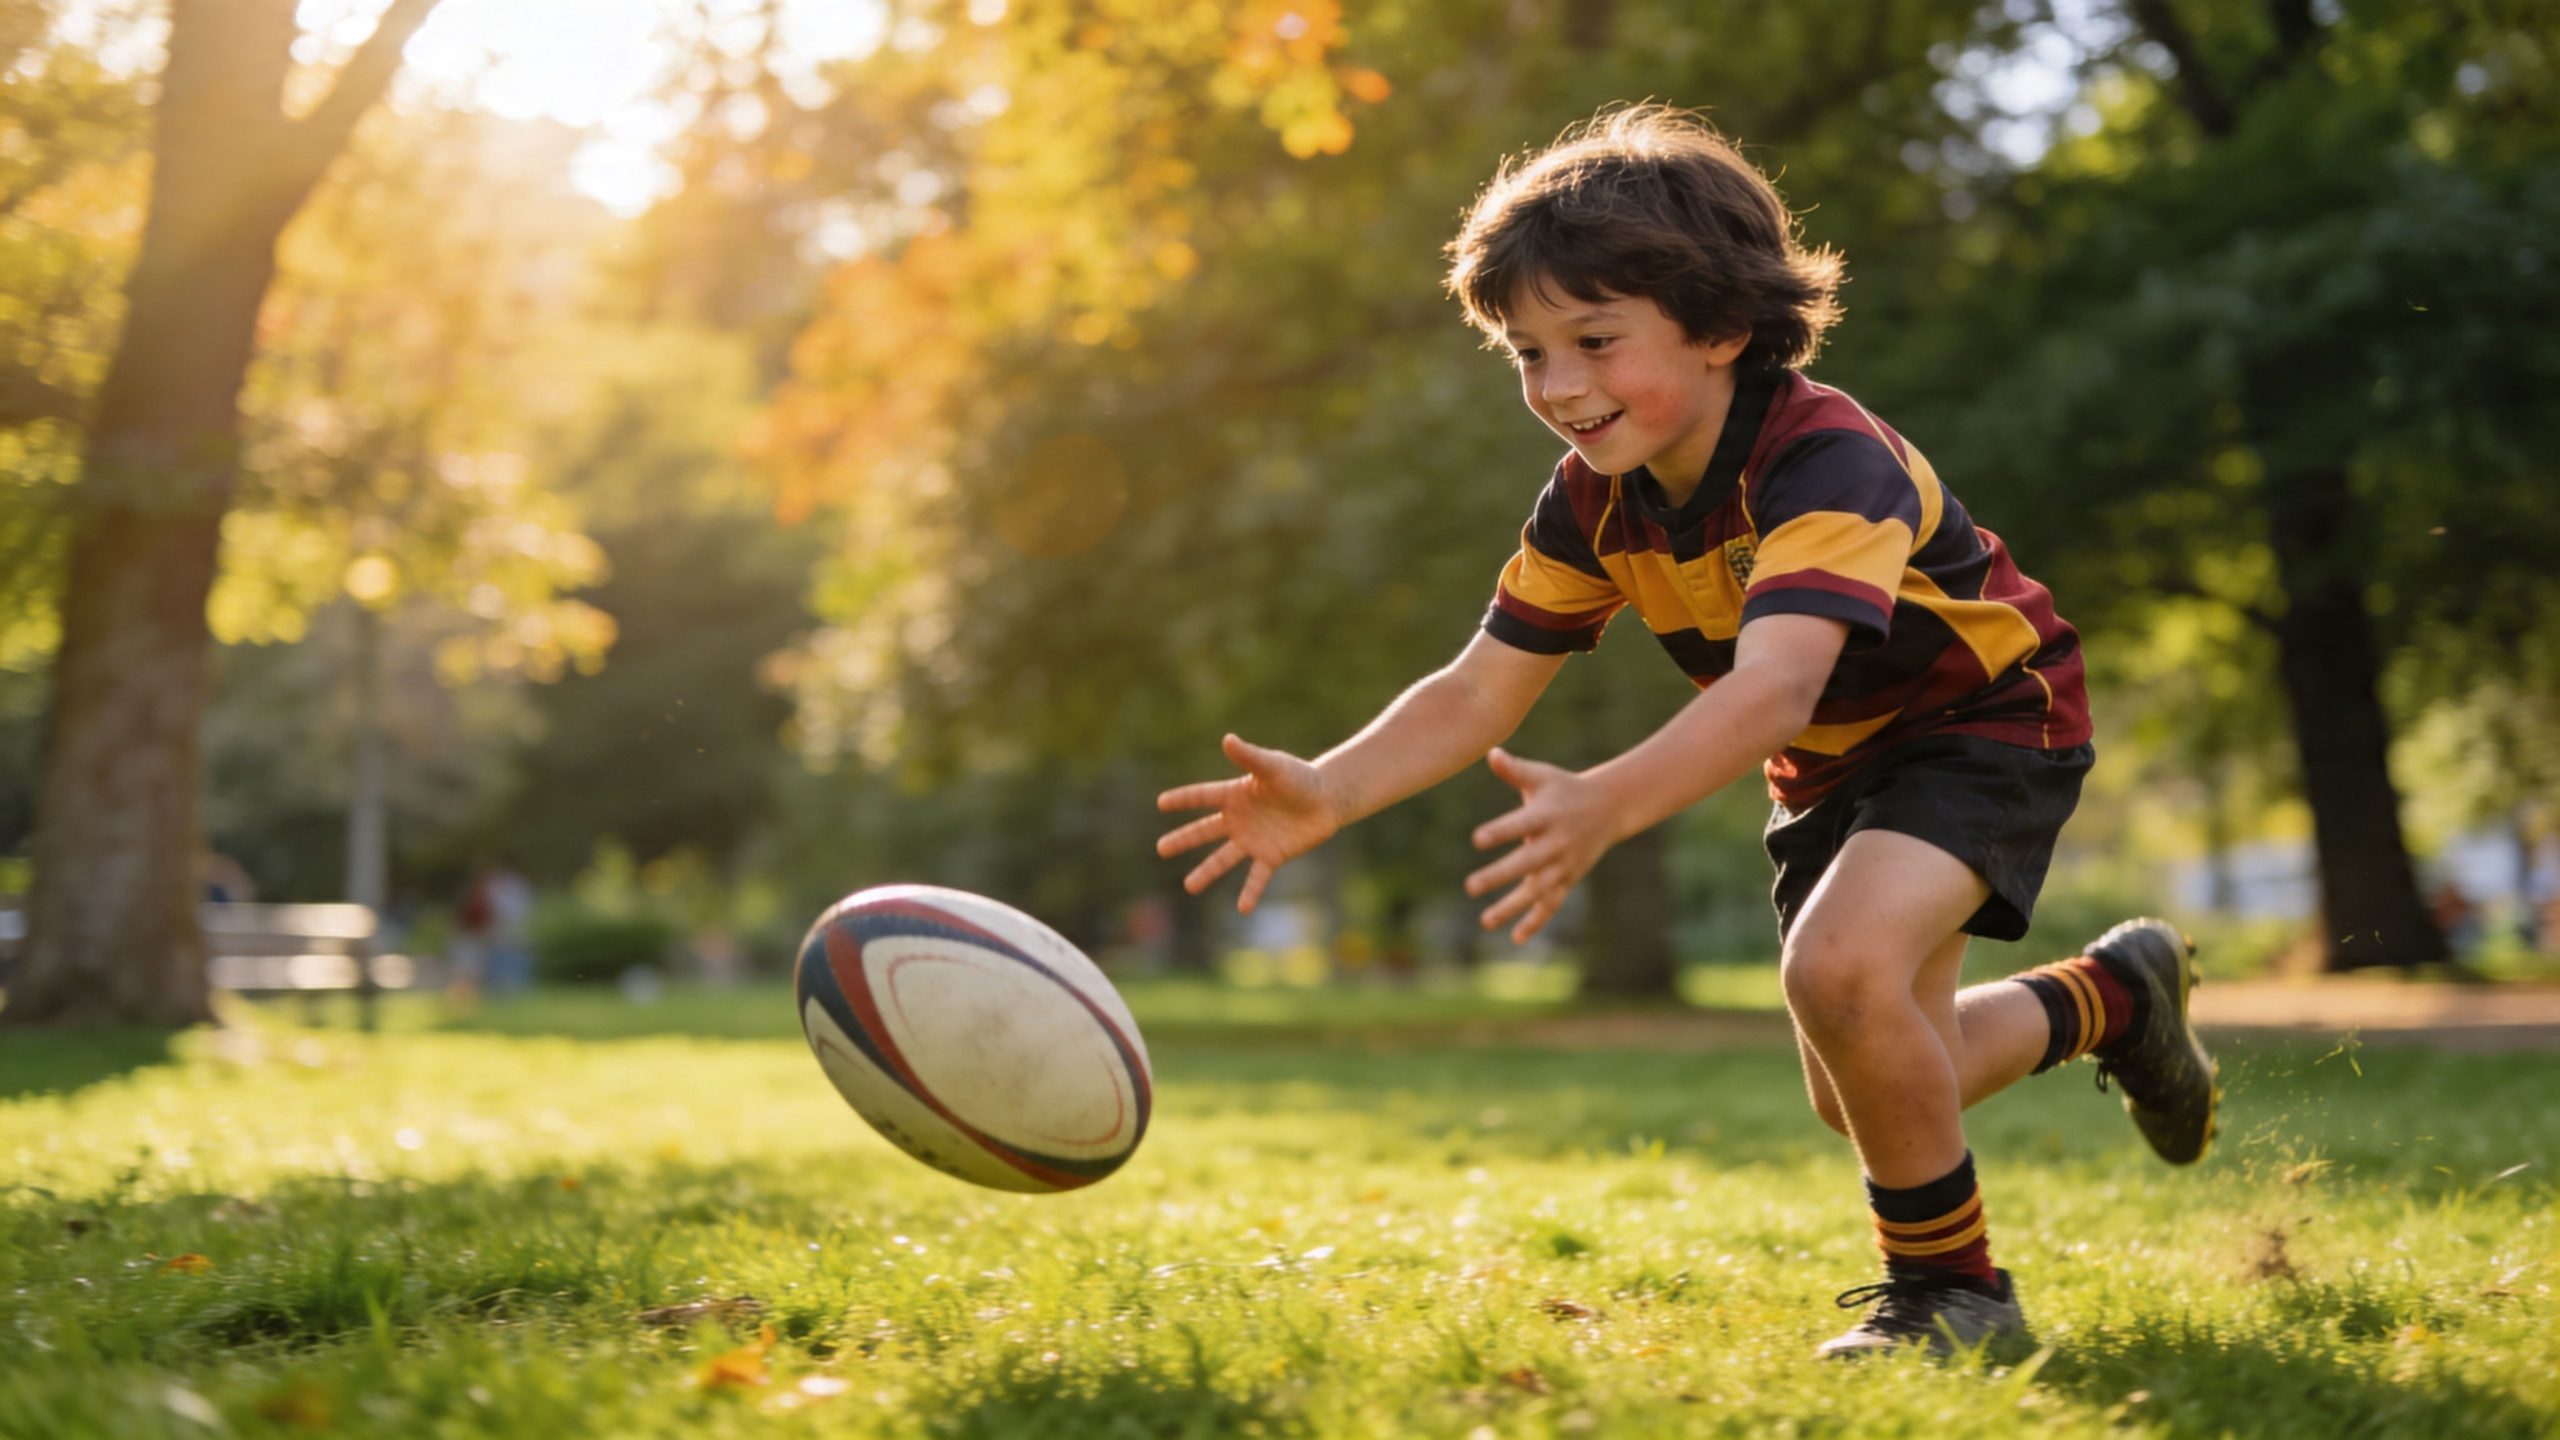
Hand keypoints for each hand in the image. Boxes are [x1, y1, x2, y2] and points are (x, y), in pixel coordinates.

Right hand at [1155, 734, 1341, 913]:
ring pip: (1224, 858)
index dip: (1183, 799)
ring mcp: (1253, 840)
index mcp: (1236, 795)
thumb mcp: (1273, 766)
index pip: (1204, 797)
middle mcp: (1239, 820)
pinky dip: (1250, 892)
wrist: (1327, 799)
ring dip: (1207, 872)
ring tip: (1189, 887)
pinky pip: (1257, 877)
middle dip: (1183, 840)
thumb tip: (1227, 739)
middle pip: (1205, 831)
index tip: (1161, 803)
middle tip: (1161, 849)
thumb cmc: (1300, 777)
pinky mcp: (1272, 856)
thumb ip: (1250, 757)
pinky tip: (1242, 908)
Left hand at [1466, 747, 1624, 942]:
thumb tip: (1490, 753)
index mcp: (1547, 815)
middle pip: (1527, 862)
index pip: (1521, 824)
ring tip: (1485, 921)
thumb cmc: (1564, 788)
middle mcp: (1556, 842)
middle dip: (1500, 876)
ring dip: (1513, 907)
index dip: (1500, 831)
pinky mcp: (1569, 878)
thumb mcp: (1542, 776)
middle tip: (1470, 886)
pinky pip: (1553, 903)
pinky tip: (1516, 937)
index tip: (1476, 839)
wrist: (1610, 807)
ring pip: (1538, 890)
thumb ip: (1514, 770)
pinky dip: (1537, 921)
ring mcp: (1564, 864)